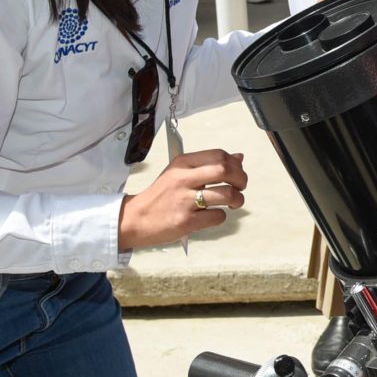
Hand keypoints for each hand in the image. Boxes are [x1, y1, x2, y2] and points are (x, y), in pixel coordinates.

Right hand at [118, 149, 247, 248]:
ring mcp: (184, 200)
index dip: (235, 164)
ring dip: (237, 199)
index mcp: (182, 163)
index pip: (218, 154)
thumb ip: (208, 165)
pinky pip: (217, 216)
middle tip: (241, 187)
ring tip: (233, 203)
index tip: (237, 173)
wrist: (136, 219)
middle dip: (241, 179)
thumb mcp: (179, 173)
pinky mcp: (186, 221)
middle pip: (224, 170)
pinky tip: (213, 215)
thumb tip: (239, 157)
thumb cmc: (161, 196)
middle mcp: (183, 178)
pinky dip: (221, 216)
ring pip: (226, 194)